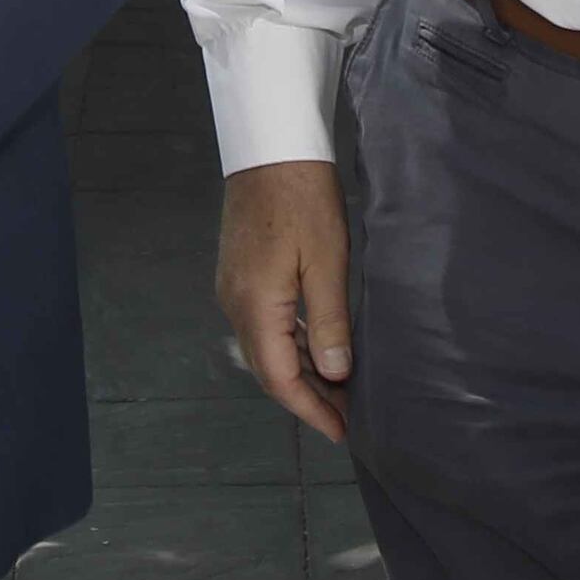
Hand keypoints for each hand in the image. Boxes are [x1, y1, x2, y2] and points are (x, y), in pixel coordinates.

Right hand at [216, 161, 353, 442]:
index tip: (342, 431)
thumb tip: (336, 375)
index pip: (280, 378)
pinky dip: (290, 346)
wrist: (270, 148)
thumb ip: (330, 323)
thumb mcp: (327, 261)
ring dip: (299, 372)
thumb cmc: (303, 198)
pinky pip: (263, 326)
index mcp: (255, 306)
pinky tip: (317, 349)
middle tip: (346, 416)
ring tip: (338, 388)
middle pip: (268, 370)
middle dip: (307, 398)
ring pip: (265, 349)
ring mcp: (233, 289)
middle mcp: (235, 304)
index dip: (311, 410)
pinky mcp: (240, 275)